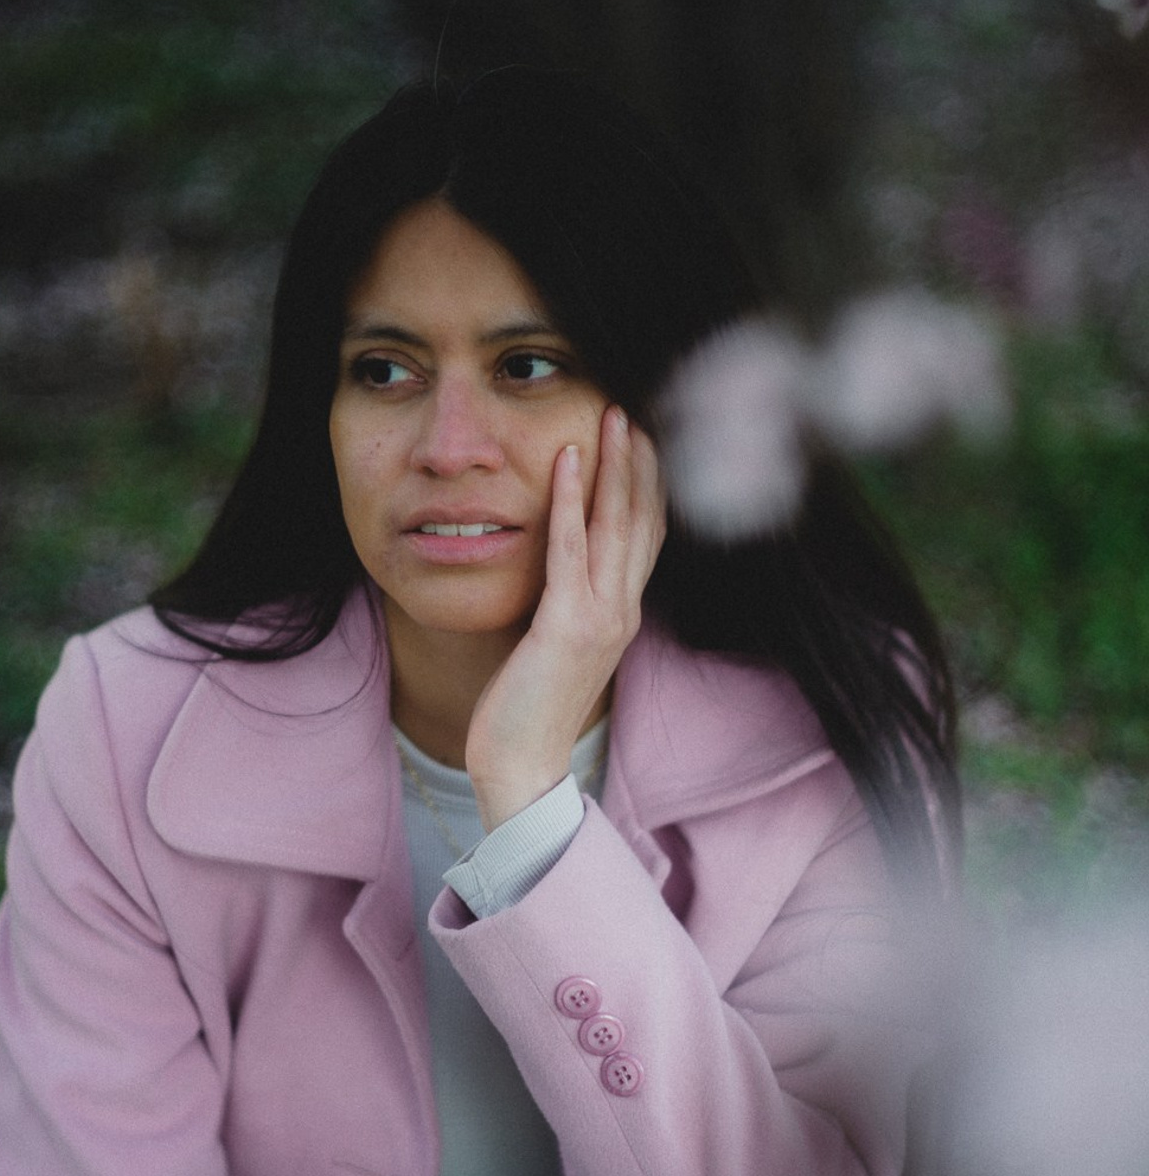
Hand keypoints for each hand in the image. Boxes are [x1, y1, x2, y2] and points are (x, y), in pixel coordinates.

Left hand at [465, 405, 665, 831]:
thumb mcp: (556, 645)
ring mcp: (600, 618)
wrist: (524, 768)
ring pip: (617, 526)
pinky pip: (571, 550)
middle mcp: (622, 611)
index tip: (647, 436)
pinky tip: (567, 461)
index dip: (651, 483)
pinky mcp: (566, 627)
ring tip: (614, 416)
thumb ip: (568, 605)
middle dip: (642, 461)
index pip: (647, 536)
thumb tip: (560, 569)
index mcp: (622, 614)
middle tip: (637, 406)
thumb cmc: (530, 710)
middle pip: (643, 520)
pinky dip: (571, 501)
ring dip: (616, 466)